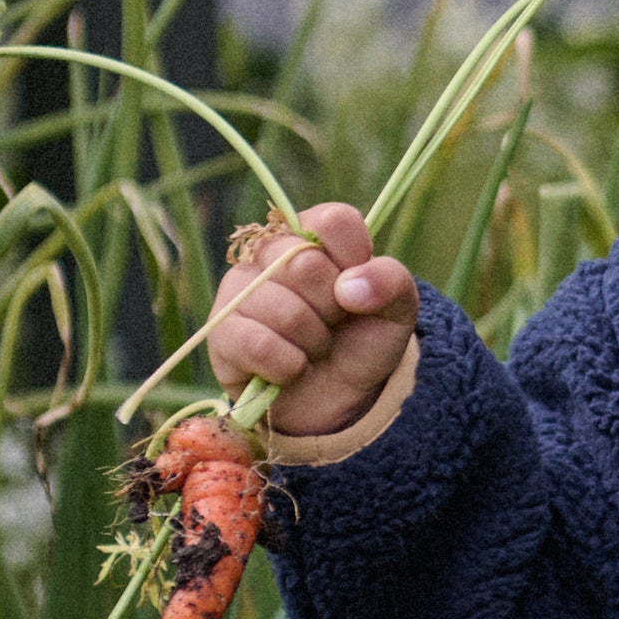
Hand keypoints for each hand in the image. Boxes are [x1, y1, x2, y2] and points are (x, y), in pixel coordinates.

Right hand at [205, 200, 418, 436]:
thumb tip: (349, 287)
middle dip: (334, 308)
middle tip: (333, 322)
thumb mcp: (397, 310)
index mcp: (313, 234)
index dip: (355, 259)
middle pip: (306, 265)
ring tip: (313, 346)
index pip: (334, 222)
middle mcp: (269, 252)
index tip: (357, 286)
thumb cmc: (363, 340)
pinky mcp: (222, 331)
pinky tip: (292, 367)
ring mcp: (239, 289)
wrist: (339, 396)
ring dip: (314, 342)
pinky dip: (289, 366)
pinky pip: (259, 345)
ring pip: (284, 311)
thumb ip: (390, 282)